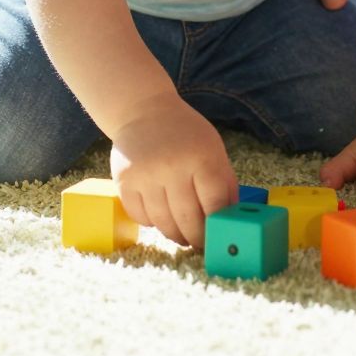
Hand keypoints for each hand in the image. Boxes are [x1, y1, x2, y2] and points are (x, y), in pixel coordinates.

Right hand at [111, 96, 236, 247]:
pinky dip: (151, 223)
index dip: (218, 226)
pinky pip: (140, 217)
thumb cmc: (185, 134)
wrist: (143, 111)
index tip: (219, 237)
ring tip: (181, 235)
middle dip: (196, 238)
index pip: (215, 205)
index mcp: (201, 158)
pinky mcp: (124, 181)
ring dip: (174, 235)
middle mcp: (172, 166)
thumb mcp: (214, 150)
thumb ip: (224, 183)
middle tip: (199, 244)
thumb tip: (231, 220)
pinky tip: (159, 217)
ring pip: (163, 223)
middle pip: (188, 220)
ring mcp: (145, 175)